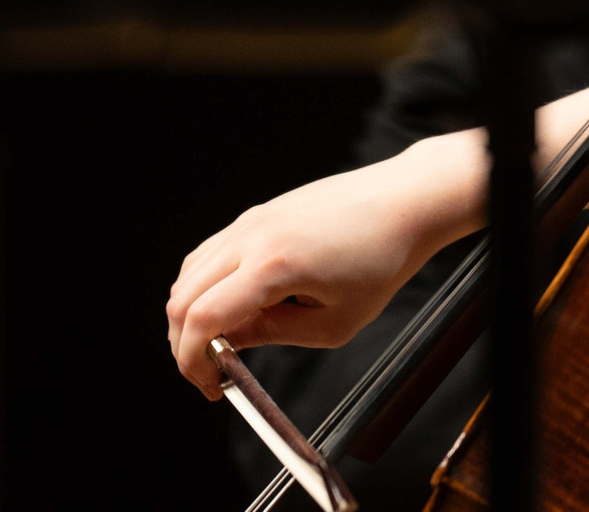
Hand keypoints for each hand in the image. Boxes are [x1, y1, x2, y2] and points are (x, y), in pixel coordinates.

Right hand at [164, 139, 475, 396]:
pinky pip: (211, 252)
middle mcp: (252, 236)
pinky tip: (231, 306)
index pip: (201, 319)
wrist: (405, 203)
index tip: (209, 386)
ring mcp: (253, 219)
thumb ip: (273, 335)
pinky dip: (206, 284)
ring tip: (222, 342)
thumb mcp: (334, 322)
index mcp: (272, 265)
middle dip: (185, 343)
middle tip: (211, 372)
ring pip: (191, 272)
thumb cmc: (382, 261)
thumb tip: (229, 345)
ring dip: (192, 312)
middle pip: (183, 297)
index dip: (193, 362)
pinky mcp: (259, 213)